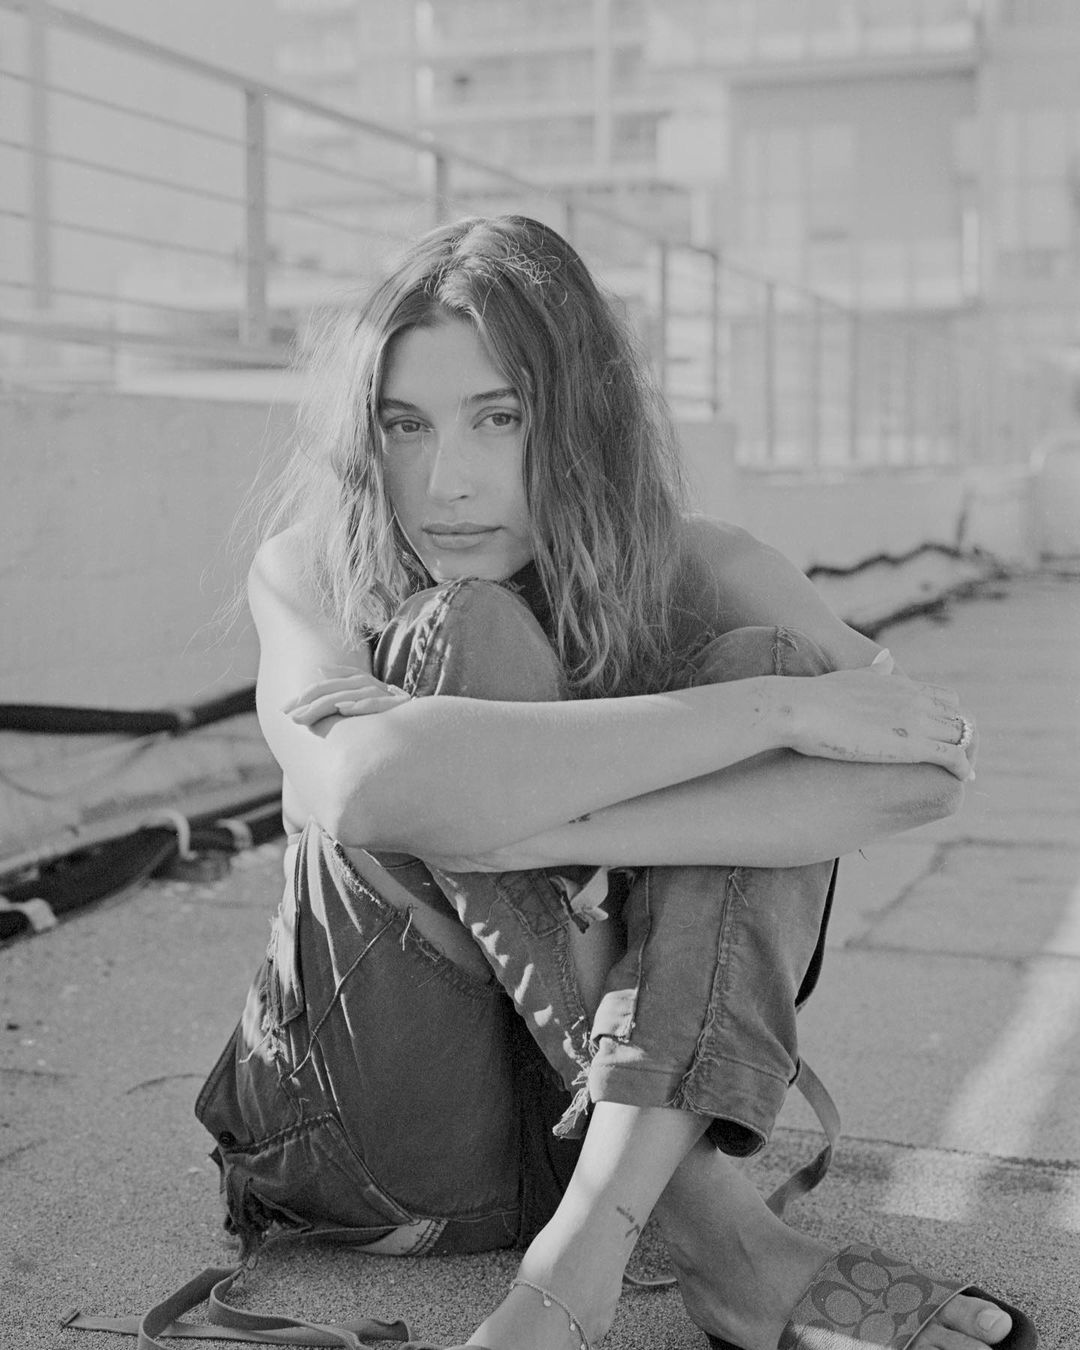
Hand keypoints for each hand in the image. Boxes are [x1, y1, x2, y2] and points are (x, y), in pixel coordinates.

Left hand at [282, 665, 410, 724]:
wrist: (429, 727)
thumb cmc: (394, 715)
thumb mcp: (367, 702)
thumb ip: (344, 687)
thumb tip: (319, 668)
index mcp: (364, 683)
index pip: (328, 684)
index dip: (306, 695)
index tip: (284, 710)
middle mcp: (374, 685)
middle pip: (336, 688)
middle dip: (309, 701)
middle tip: (288, 717)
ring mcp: (388, 695)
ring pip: (351, 695)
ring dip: (326, 706)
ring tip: (304, 717)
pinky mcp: (400, 706)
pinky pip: (377, 704)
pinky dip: (361, 705)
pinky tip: (343, 710)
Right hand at [778, 650, 976, 780]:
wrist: (803, 708)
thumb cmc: (815, 697)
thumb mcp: (852, 676)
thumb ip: (874, 672)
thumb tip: (886, 659)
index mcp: (901, 685)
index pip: (947, 699)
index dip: (949, 719)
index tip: (945, 737)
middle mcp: (915, 699)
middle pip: (960, 717)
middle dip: (963, 739)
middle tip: (956, 761)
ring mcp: (917, 721)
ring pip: (963, 735)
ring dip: (966, 754)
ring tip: (960, 773)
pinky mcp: (913, 745)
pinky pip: (955, 756)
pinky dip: (963, 767)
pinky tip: (961, 778)